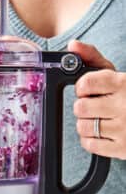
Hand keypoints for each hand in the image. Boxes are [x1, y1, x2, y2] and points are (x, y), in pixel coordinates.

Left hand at [71, 39, 125, 159]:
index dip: (82, 87)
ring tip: (101, 119)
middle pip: (80, 108)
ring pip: (82, 127)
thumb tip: (73, 45)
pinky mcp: (123, 148)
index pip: (85, 83)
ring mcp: (125, 128)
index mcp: (124, 83)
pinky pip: (89, 145)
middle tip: (97, 106)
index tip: (89, 89)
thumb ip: (94, 58)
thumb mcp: (117, 75)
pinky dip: (91, 140)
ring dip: (87, 124)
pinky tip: (103, 133)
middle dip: (84, 107)